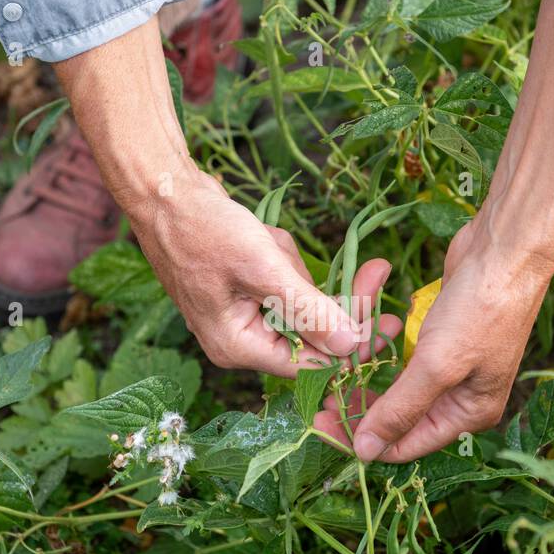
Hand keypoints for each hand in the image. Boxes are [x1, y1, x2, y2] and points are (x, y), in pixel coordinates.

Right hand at [130, 172, 400, 377]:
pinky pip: (285, 284)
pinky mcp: (245, 293)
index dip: (353, 343)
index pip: (312, 362)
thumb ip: (308, 309)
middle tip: (378, 267)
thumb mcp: (261, 266)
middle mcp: (240, 342)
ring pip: (300, 303)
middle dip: (334, 297)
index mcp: (239, 348)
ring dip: (297, 269)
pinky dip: (284, 259)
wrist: (162, 191)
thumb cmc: (203, 228)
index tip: (391, 317)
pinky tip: (263, 237)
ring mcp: (241, 317)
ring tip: (270, 239)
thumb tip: (352, 346)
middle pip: (312, 334)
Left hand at [315, 218, 553, 461]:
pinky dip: (378, 351)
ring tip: (329, 372)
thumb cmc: (481, 309)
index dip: (365, 440)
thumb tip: (366, 452)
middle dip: (360, 409)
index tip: (322, 425)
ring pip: (395, 384)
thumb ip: (400, 410)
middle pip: (400, 416)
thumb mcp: (438, 366)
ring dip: (364, 378)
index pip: (408, 444)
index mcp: (469, 413)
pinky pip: (399, 355)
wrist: (506, 248)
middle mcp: (461, 396)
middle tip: (318, 399)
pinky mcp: (438, 337)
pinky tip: (355, 346)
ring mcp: (450, 365)